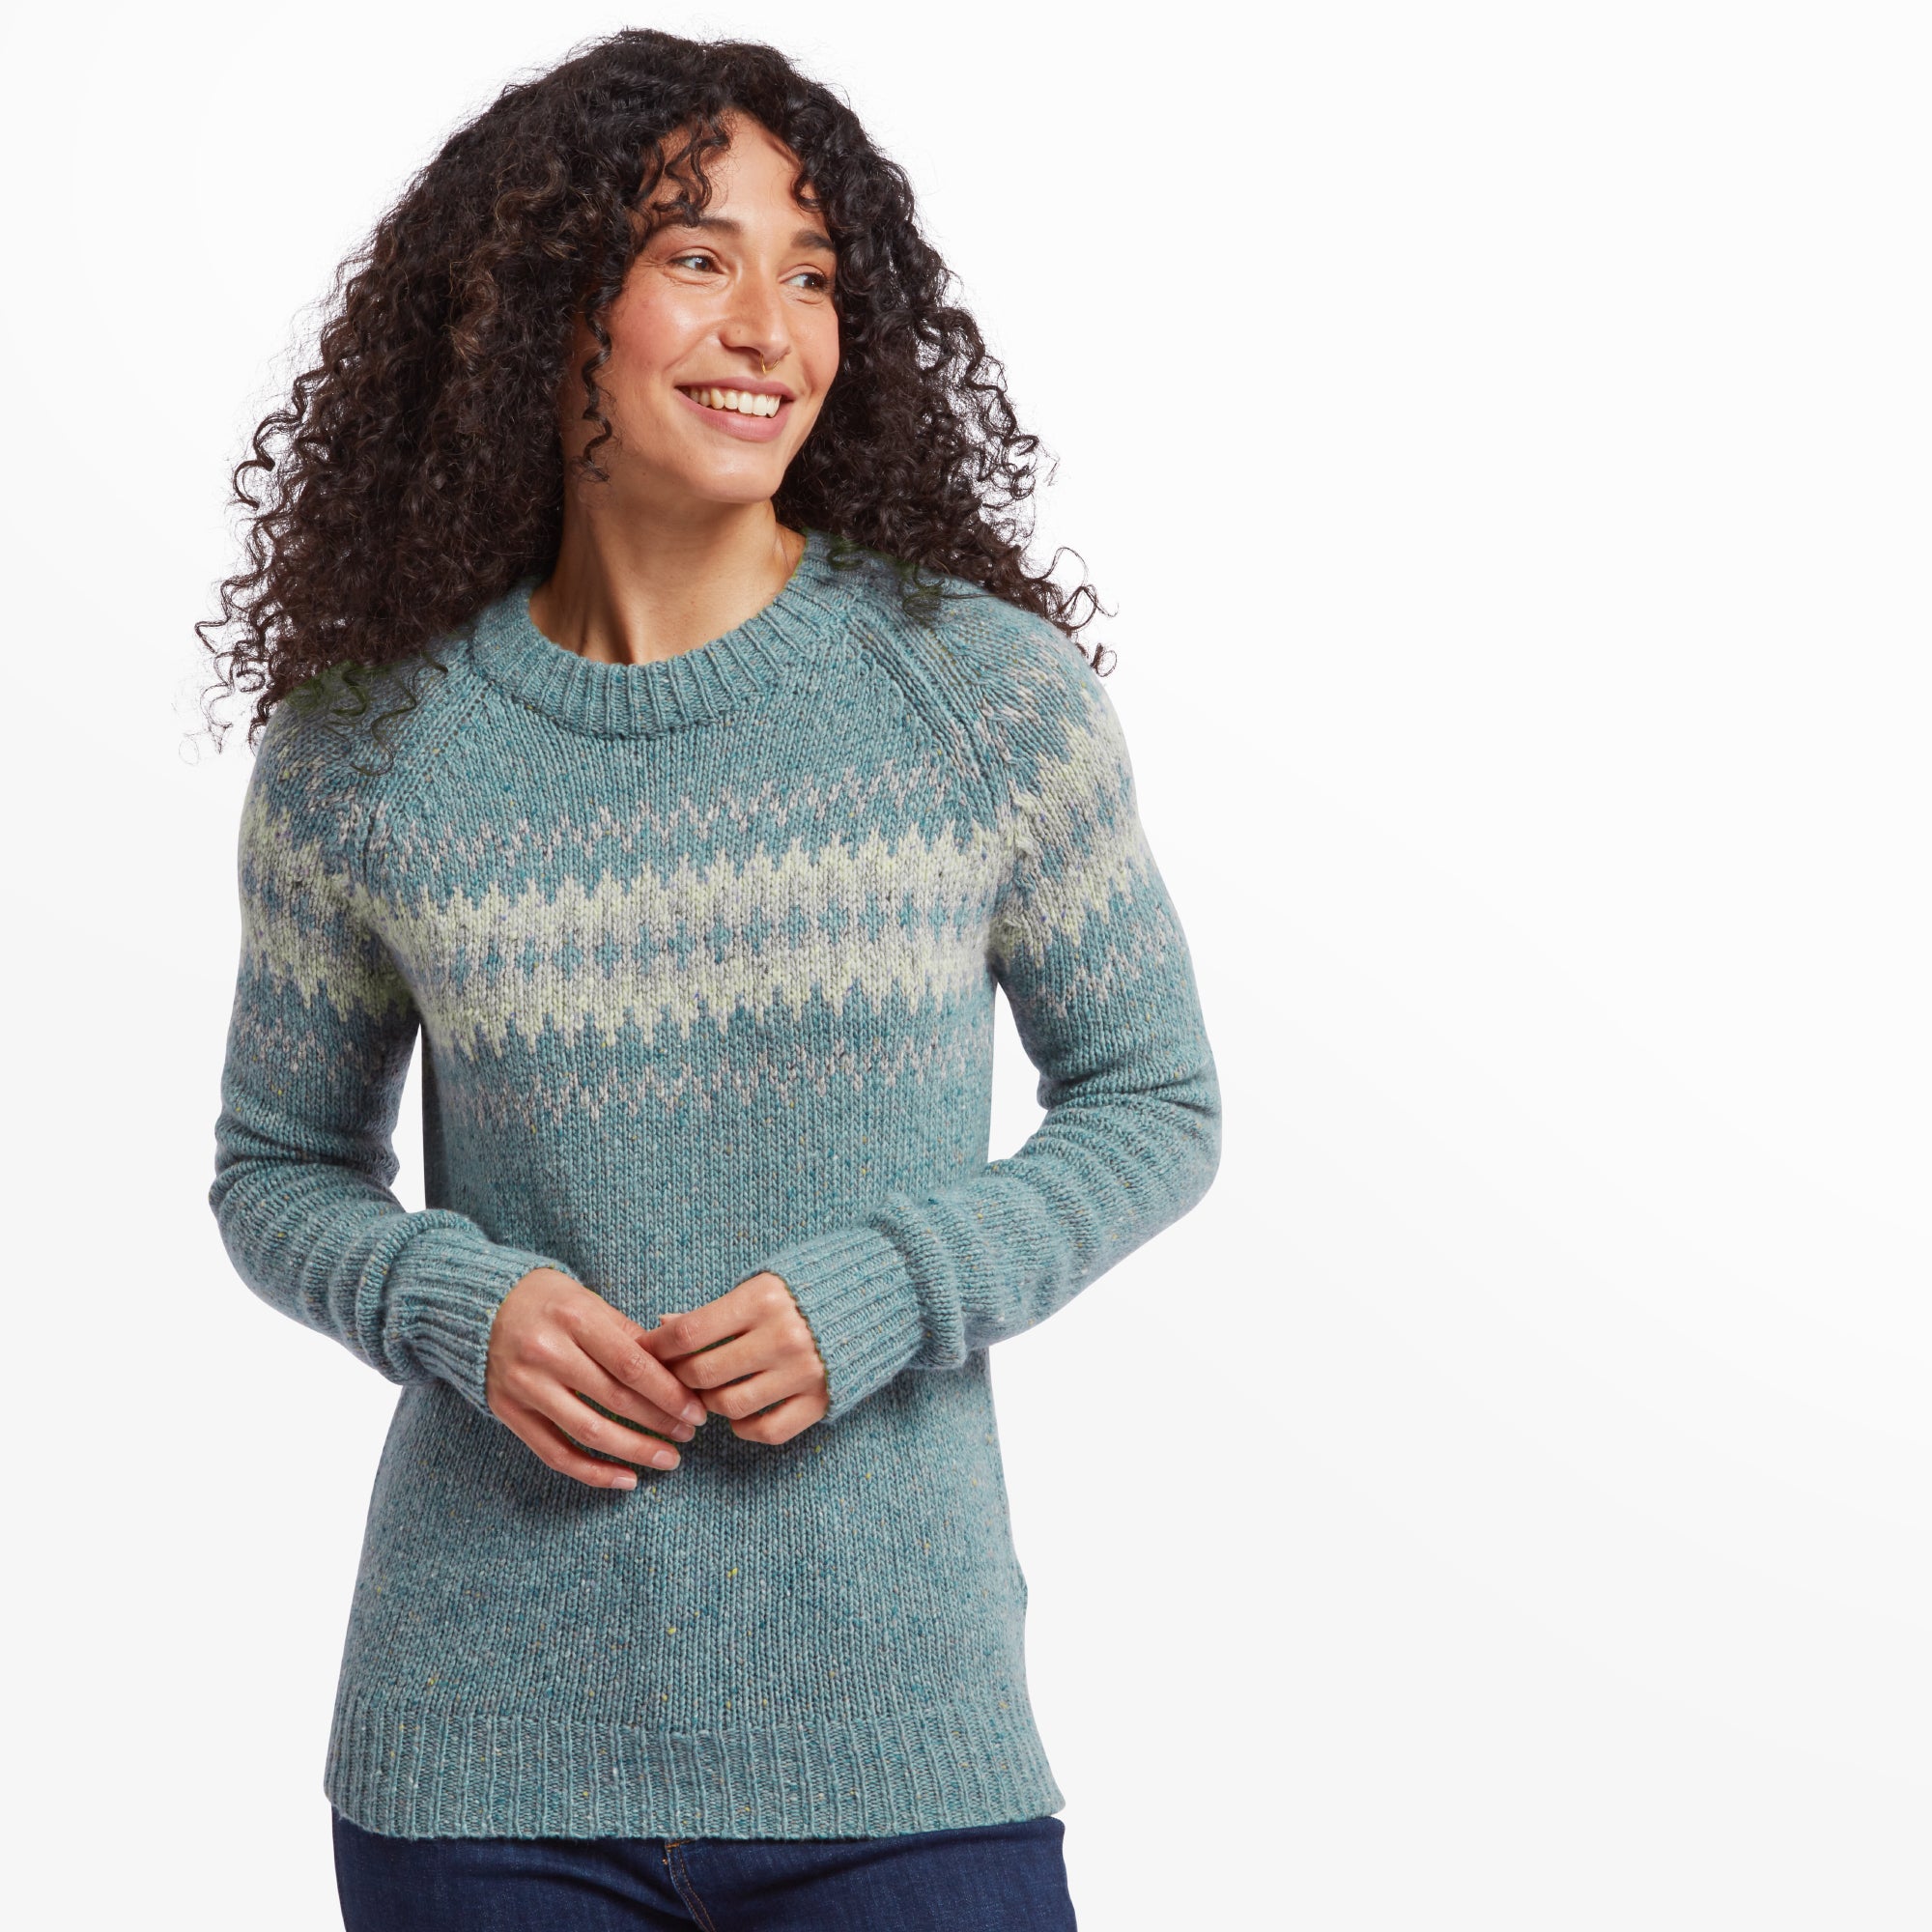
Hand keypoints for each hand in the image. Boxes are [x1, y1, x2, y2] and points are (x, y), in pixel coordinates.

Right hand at [485, 1267, 710, 1489]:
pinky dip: (593, 1472)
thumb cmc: (551, 1302)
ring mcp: (524, 1385)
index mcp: (575, 1317)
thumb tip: (677, 1371)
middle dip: (659, 1422)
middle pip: (614, 1399)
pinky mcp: (508, 1412)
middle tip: (689, 1435)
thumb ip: (630, 1335)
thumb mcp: (591, 1302)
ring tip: (668, 1459)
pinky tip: (627, 1479)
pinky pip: (555, 1454)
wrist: (483, 1305)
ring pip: (588, 1432)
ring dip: (634, 1452)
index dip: (669, 1393)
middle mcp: (546, 1352)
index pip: (632, 1364)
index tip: (696, 1411)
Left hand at [644, 1272, 828, 1445]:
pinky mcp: (820, 1399)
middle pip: (703, 1373)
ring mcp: (803, 1372)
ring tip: (710, 1391)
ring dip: (709, 1404)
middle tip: (676, 1373)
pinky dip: (744, 1428)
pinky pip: (766, 1431)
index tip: (647, 1349)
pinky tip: (740, 1413)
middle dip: (679, 1377)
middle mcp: (783, 1336)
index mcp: (764, 1298)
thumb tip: (661, 1326)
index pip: (690, 1331)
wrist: (877, 1296)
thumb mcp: (760, 1284)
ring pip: (729, 1406)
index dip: (658, 1345)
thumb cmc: (806, 1288)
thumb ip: (714, 1309)